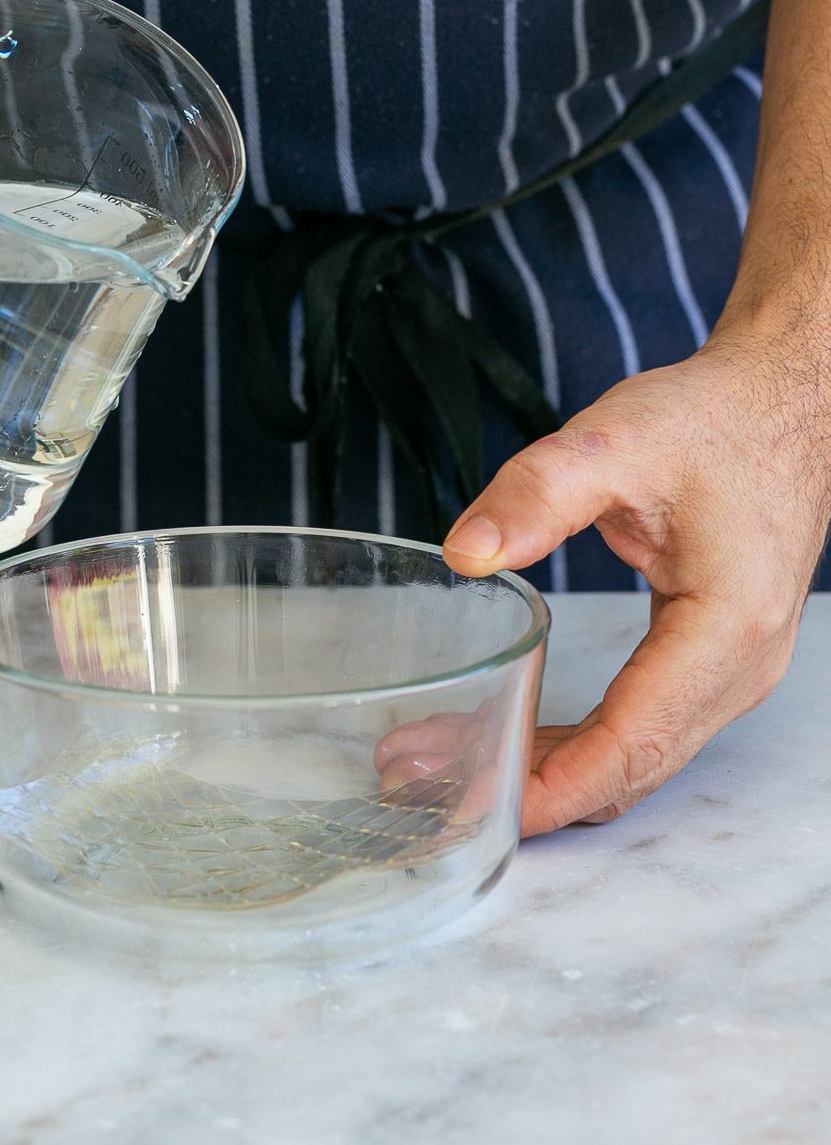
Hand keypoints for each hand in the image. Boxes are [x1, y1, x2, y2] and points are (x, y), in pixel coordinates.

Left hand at [437, 326, 829, 834]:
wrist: (780, 404)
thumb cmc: (710, 422)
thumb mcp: (614, 441)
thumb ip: (537, 493)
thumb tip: (464, 552)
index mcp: (725, 627)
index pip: (633, 741)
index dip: (553, 786)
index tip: (478, 809)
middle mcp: (740, 668)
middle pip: (631, 766)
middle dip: (532, 790)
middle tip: (431, 793)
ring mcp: (732, 672)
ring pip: (637, 756)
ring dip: (548, 771)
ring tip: (448, 766)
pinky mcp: (712, 661)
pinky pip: (643, 727)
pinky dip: (577, 744)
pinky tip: (510, 733)